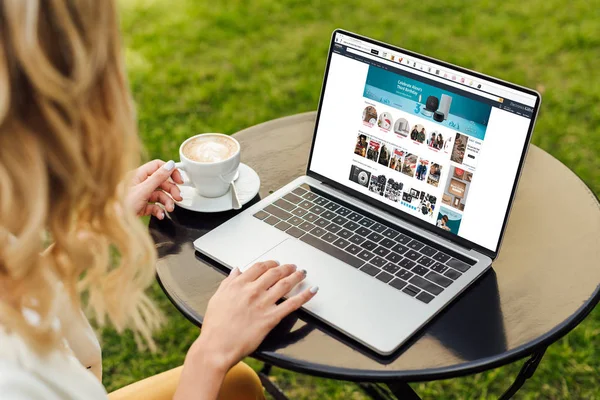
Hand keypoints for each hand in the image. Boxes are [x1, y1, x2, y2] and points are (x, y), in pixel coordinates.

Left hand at [126, 159, 183, 218]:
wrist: (113, 223)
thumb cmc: (122, 205)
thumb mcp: (143, 190)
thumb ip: (158, 177)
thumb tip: (170, 164)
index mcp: (138, 175)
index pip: (158, 166)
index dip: (170, 171)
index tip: (179, 180)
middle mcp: (139, 183)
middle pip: (161, 182)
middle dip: (171, 190)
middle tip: (178, 198)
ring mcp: (140, 194)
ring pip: (159, 194)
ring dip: (167, 202)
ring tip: (170, 209)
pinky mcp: (141, 206)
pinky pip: (154, 205)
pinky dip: (159, 210)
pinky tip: (161, 215)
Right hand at [197, 261, 317, 369]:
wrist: (217, 347)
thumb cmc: (215, 327)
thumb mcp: (217, 298)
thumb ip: (228, 282)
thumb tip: (236, 270)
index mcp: (239, 284)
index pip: (259, 267)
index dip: (270, 264)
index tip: (275, 264)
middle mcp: (252, 291)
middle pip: (274, 273)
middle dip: (286, 268)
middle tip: (292, 267)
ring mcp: (263, 304)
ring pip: (285, 284)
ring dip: (296, 276)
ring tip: (302, 273)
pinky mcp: (271, 318)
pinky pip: (292, 304)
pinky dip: (305, 296)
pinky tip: (312, 290)